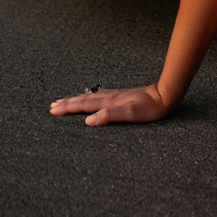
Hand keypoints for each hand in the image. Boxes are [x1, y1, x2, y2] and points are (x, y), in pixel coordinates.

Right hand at [50, 83, 170, 126]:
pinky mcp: (120, 96)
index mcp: (109, 102)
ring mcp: (114, 95)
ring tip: (65, 100)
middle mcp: (109, 97)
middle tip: (52, 106)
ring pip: (89, 97)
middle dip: (67, 103)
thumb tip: (88, 121)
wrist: (165, 95)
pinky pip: (98, 96)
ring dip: (75, 99)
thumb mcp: (131, 115)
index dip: (68, 108)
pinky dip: (88, 98)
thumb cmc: (150, 108)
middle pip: (83, 99)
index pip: (83, 105)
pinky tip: (89, 98)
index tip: (53, 110)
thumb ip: (110, 115)